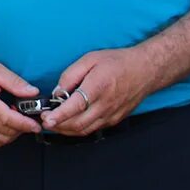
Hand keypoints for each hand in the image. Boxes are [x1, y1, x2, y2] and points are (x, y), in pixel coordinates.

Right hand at [0, 54, 40, 147]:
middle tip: (29, 117)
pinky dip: (3, 136)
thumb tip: (33, 92)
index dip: (24, 124)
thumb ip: (15, 82)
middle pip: (6, 131)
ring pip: (0, 139)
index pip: (7, 119)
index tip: (37, 124)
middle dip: (22, 128)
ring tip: (17, 119)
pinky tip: (6, 124)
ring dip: (13, 133)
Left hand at [41, 47, 157, 135]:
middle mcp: (105, 105)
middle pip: (78, 123)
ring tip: (53, 123)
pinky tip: (70, 123)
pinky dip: (78, 129)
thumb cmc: (117, 62)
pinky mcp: (114, 120)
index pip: (76, 106)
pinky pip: (93, 129)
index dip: (59, 115)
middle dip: (58, 125)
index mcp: (98, 87)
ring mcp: (111, 115)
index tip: (46, 119)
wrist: (145, 70)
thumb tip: (57, 92)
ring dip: (66, 130)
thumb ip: (70, 75)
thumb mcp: (90, 59)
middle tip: (44, 120)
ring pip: (84, 130)